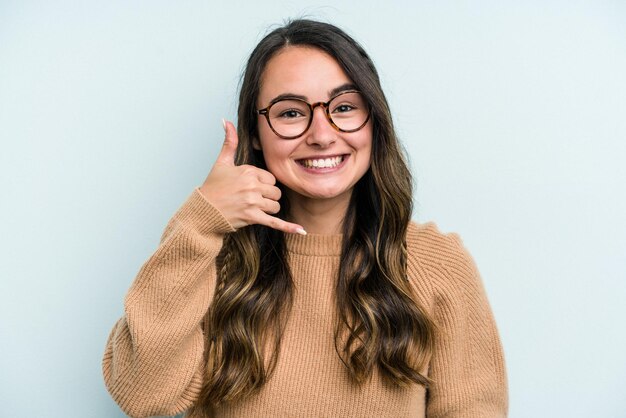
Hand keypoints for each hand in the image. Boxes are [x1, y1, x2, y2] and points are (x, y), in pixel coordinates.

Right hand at [198, 120, 305, 234]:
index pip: (271, 178)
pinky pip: (275, 222)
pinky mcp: (252, 218)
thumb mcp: (221, 162)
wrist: (204, 212)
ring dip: (268, 209)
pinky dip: (288, 227)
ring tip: (253, 209)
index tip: (250, 187)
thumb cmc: (213, 187)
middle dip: (268, 196)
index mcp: (248, 171)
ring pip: (276, 205)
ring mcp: (252, 202)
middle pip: (276, 192)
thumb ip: (229, 141)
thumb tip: (225, 121)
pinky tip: (301, 231)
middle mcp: (252, 186)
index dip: (263, 184)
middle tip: (252, 199)